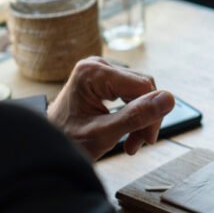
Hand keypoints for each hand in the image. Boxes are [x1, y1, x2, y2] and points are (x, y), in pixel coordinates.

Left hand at [47, 57, 175, 158]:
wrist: (44, 147)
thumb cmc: (66, 141)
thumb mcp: (104, 134)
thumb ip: (136, 116)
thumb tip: (169, 99)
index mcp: (93, 72)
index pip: (143, 86)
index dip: (152, 113)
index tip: (147, 140)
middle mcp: (97, 65)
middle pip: (142, 88)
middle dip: (145, 118)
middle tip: (138, 144)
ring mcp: (100, 71)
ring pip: (140, 92)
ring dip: (140, 119)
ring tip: (131, 143)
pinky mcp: (103, 80)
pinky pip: (130, 94)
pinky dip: (132, 115)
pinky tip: (127, 133)